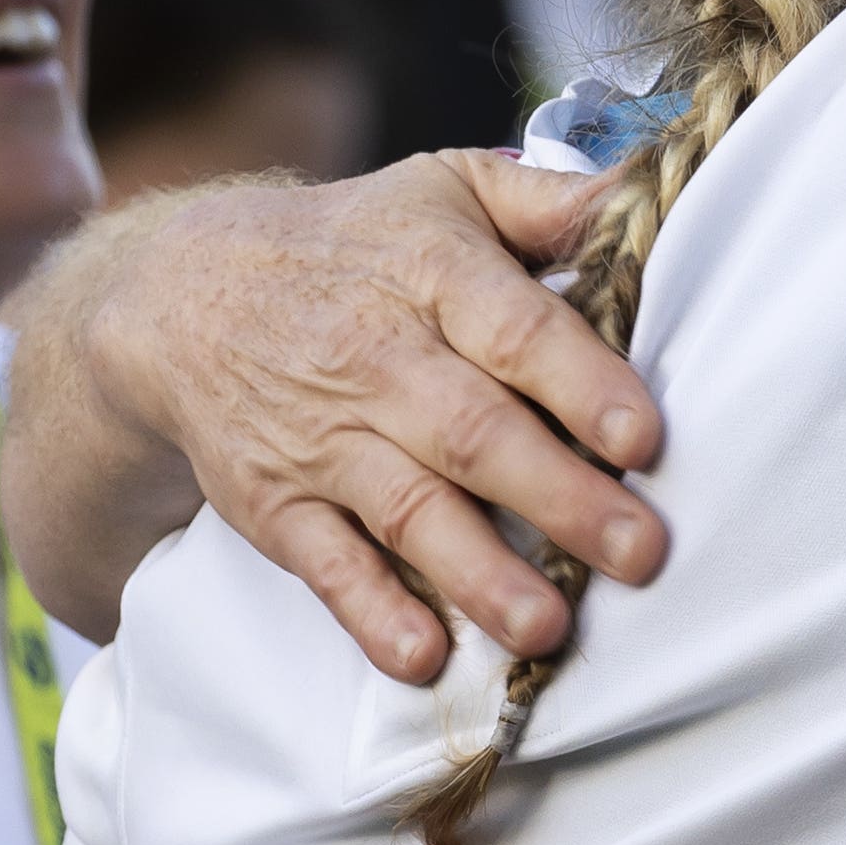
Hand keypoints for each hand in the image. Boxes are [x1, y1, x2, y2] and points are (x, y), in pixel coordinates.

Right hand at [92, 156, 669, 678]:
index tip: (642, 435)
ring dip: (481, 574)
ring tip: (548, 627)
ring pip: (409, 510)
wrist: (186, 295)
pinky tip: (423, 656)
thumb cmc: (360, 244)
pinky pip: (325, 565)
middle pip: (474, 434)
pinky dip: (370, 613)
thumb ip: (553, 199)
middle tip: (641, 551)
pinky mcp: (276, 503)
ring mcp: (324, 439)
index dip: (579, 384)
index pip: (513, 330)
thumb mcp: (448, 191)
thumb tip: (659, 189)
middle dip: (561, 497)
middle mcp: (376, 358)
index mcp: (431, 274)